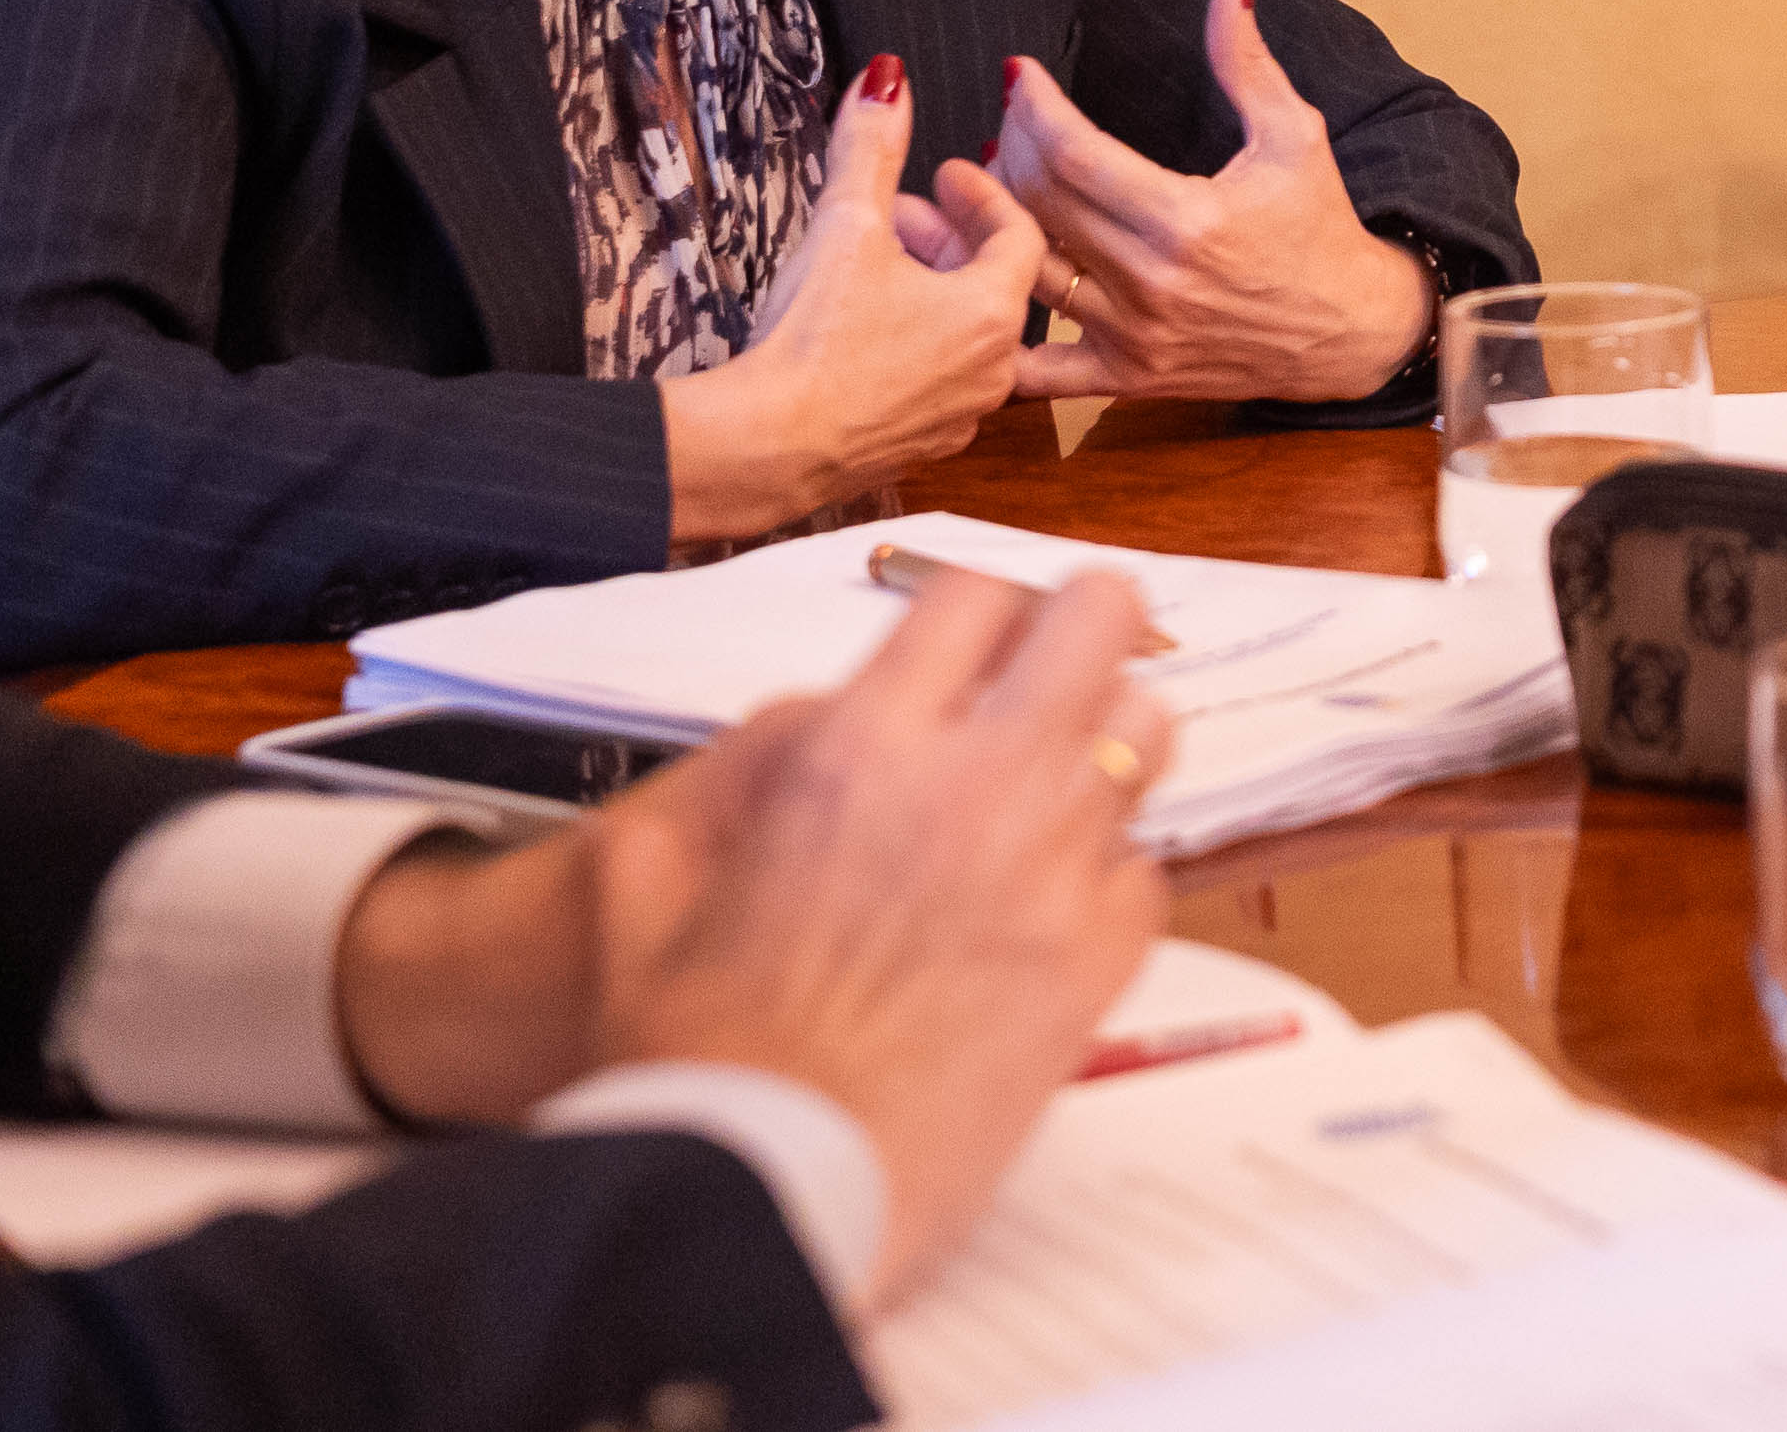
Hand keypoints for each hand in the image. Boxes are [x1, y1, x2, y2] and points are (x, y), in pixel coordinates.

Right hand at [575, 568, 1175, 1309]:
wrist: (767, 1189)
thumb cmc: (698, 1062)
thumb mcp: (638, 914)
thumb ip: (678, 830)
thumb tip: (690, 808)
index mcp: (856, 753)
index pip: (969, 598)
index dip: (985, 615)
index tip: (984, 645)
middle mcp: (970, 784)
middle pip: (1096, 622)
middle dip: (1090, 633)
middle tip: (1068, 673)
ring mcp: (1051, 867)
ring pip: (1148, 734)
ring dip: (1112, 752)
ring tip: (1064, 800)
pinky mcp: (1100, 959)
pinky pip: (1146, 873)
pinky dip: (1112, 886)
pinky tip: (1057, 924)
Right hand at [659, 54, 1046, 541]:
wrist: (766, 446)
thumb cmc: (812, 344)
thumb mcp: (845, 224)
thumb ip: (872, 147)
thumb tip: (887, 82)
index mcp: (991, 311)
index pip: (1018, 234)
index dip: (981, 194)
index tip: (945, 173)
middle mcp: (992, 368)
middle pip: (992, 282)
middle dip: (945, 237)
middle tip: (895, 213)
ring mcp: (960, 414)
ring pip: (964, 331)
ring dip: (929, 288)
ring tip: (873, 263)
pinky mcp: (922, 444)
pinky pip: (937, 377)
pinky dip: (914, 339)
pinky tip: (863, 326)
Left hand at [993, 0, 1435, 406]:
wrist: (1349, 331)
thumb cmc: (1320, 226)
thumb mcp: (1293, 133)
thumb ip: (1245, 59)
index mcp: (1188, 218)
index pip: (1075, 153)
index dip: (1034, 107)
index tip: (1020, 75)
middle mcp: (1153, 282)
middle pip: (1040, 204)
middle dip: (1008, 148)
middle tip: (1005, 119)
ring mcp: (1135, 335)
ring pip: (1025, 273)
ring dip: (988, 224)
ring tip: (980, 180)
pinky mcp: (1127, 376)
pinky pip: (1038, 370)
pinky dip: (999, 334)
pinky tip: (983, 287)